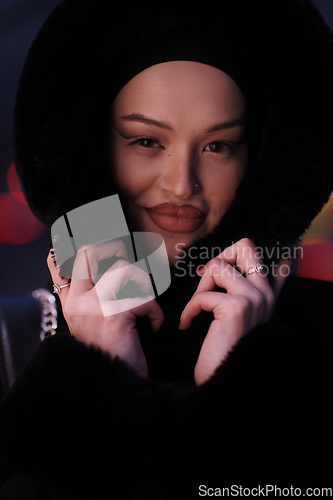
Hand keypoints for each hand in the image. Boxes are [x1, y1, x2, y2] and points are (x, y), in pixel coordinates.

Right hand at [47, 240, 163, 377]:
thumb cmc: (113, 353)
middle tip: (127, 253)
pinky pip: (144, 296)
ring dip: (143, 285)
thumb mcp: (94, 323)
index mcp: (70, 303)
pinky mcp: (113, 315)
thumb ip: (92, 295)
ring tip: (144, 308)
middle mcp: (76, 301)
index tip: (97, 234)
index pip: (62, 262)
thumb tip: (109, 264)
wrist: (118, 385)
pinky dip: (155, 312)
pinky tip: (152, 327)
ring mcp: (92, 306)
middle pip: (91, 251)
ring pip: (124, 268)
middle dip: (114, 247)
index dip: (78, 243)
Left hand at [179, 238, 290, 384]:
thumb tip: (215, 267)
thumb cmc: (225, 348)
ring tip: (197, 309)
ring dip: (199, 288)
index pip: (262, 255)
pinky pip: (202, 294)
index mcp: (268, 292)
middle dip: (218, 259)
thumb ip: (241, 290)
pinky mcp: (236, 307)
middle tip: (207, 284)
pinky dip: (189, 310)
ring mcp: (254, 297)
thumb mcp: (238, 316)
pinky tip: (187, 325)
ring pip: (216, 266)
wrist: (225, 379)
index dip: (232, 257)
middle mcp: (266, 292)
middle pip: (244, 245)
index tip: (213, 280)